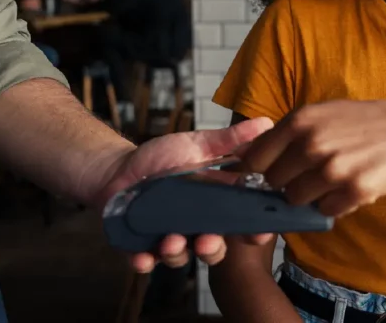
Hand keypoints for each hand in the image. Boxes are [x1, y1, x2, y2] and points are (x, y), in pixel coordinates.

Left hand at [93, 117, 273, 272]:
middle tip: (206, 240)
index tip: (260, 232)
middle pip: (214, 249)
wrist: (119, 168)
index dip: (254, 231)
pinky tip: (142, 257)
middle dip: (212, 249)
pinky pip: (145, 262)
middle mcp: (196, 227)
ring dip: (177, 253)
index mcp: (214, 206)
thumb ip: (229, 140)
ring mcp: (169, 240)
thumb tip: (267, 122)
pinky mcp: (141, 248)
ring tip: (169, 241)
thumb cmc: (162, 157)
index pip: (241, 223)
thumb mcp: (196, 145)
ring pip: (180, 258)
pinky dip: (144, 262)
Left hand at [241, 100, 385, 216]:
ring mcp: (333, 169)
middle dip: (286, 184)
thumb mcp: (323, 113)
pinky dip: (332, 205)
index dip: (259, 171)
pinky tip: (348, 188)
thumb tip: (251, 157)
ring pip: (295, 200)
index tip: (268, 174)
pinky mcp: (354, 191)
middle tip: (308, 177)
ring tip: (331, 180)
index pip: (255, 158)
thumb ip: (290, 132)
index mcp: (300, 120)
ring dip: (309, 196)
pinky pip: (324, 210)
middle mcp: (312, 143)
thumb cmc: (364, 123)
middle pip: (273, 183)